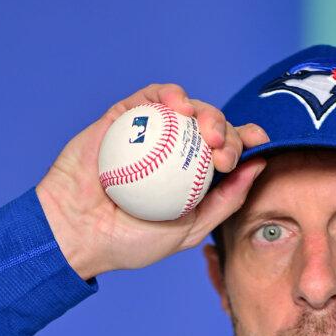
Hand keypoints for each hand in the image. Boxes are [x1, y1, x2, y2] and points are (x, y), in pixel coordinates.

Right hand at [34, 83, 268, 280]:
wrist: (76, 231)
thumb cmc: (128, 241)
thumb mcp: (189, 230)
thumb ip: (226, 201)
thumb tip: (258, 166)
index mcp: (191, 177)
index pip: (226, 150)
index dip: (246, 139)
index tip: (259, 141)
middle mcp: (172, 151)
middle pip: (211, 126)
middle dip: (228, 130)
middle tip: (223, 153)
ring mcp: (148, 132)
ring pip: (187, 107)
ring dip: (206, 111)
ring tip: (207, 132)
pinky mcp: (124, 116)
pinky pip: (152, 96)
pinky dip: (171, 94)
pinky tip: (180, 106)